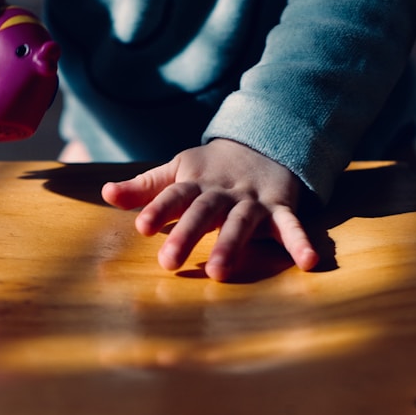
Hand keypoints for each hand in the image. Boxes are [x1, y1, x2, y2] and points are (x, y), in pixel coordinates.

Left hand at [101, 139, 319, 280]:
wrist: (264, 142)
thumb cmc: (211, 168)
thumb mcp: (177, 171)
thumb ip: (145, 187)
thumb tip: (106, 194)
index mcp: (195, 183)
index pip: (174, 195)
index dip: (157, 209)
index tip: (141, 226)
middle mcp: (222, 193)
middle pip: (203, 212)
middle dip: (186, 235)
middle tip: (168, 262)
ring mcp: (252, 201)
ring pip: (241, 223)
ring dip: (231, 246)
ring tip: (219, 272)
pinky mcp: (280, 209)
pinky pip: (292, 227)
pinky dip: (300, 243)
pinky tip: (309, 263)